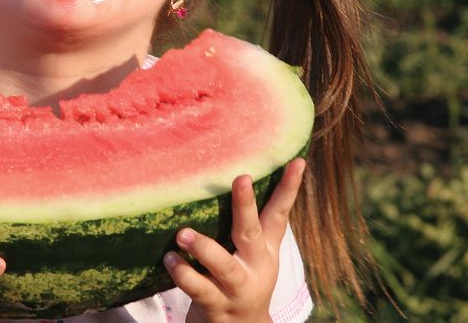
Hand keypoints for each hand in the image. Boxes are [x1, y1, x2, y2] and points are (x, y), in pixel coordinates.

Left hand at [164, 158, 305, 322]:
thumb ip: (246, 224)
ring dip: (204, 248)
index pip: (279, 214)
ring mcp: (236, 288)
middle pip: (252, 233)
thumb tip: (237, 174)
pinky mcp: (216, 306)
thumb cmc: (240, 281)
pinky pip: (198, 289)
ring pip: (224, 266)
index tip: (297, 161)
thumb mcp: (252, 255)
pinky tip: (170, 259)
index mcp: (265, 250)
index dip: (289, 188)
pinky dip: (183, 274)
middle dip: (246, 205)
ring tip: (183, 234)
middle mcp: (254, 266)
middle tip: (240, 178)